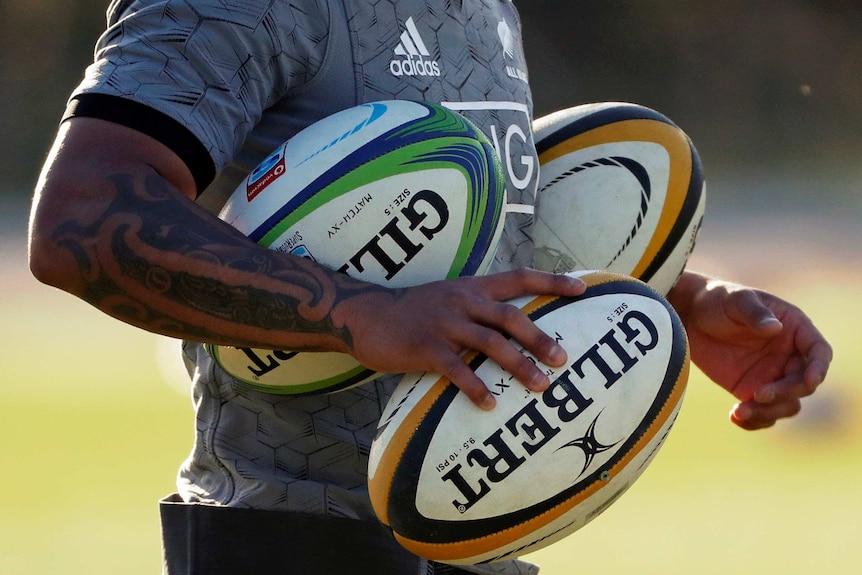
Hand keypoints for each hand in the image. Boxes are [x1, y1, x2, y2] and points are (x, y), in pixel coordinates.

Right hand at [336, 269, 585, 409]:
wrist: (364, 316)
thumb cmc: (411, 312)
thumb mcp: (447, 297)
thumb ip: (476, 306)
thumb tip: (512, 326)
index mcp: (470, 287)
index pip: (518, 277)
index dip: (550, 281)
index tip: (580, 289)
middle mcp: (461, 301)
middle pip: (510, 316)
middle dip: (540, 337)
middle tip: (563, 360)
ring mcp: (443, 323)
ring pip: (490, 343)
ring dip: (518, 366)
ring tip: (540, 386)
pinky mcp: (425, 347)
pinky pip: (456, 369)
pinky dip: (475, 387)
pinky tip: (489, 405)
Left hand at [668, 272, 832, 429]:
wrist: (688, 317)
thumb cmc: (716, 300)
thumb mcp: (736, 300)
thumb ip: (755, 313)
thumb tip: (775, 328)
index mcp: (794, 329)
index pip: (819, 352)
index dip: (818, 368)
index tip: (809, 380)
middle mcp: (788, 356)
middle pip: (803, 384)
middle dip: (786, 393)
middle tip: (758, 395)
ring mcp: (771, 376)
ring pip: (786, 404)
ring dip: (769, 412)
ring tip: (741, 411)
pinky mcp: (750, 390)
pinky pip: (763, 413)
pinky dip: (755, 421)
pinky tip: (735, 417)